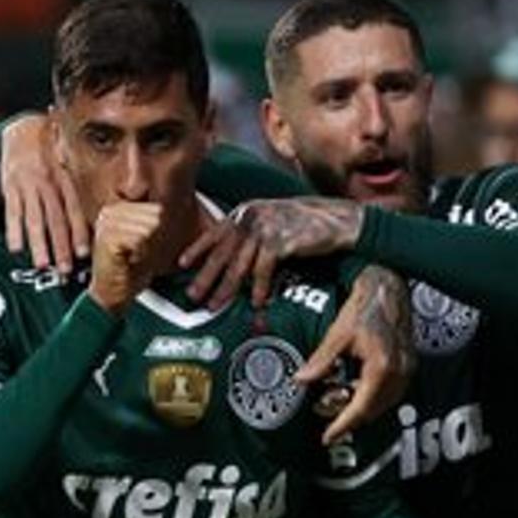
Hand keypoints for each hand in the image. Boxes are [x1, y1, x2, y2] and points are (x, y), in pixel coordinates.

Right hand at [1, 112, 89, 272]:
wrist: (22, 130)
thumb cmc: (52, 152)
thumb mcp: (71, 163)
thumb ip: (81, 188)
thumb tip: (106, 211)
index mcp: (67, 180)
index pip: (74, 211)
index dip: (79, 233)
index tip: (84, 254)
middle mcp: (49, 184)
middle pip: (55, 220)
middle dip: (61, 247)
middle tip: (65, 270)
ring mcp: (28, 186)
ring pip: (34, 220)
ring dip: (39, 244)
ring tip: (42, 265)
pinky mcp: (10, 187)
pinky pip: (12, 212)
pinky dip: (13, 231)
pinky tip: (16, 248)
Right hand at [88, 202, 163, 315]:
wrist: (113, 293)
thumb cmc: (131, 269)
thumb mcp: (147, 239)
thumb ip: (155, 221)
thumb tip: (169, 208)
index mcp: (117, 208)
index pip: (156, 208)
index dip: (158, 231)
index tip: (143, 246)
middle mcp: (110, 212)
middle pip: (154, 215)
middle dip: (154, 239)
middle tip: (138, 254)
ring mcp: (107, 224)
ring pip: (149, 227)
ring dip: (148, 248)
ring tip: (133, 257)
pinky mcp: (107, 239)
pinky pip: (140, 239)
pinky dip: (141, 254)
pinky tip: (129, 261)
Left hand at [179, 197, 363, 309]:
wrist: (336, 220)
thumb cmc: (303, 225)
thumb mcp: (271, 221)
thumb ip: (251, 233)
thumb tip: (231, 258)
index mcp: (246, 211)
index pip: (215, 232)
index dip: (197, 249)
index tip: (181, 264)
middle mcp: (251, 216)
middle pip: (222, 252)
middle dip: (205, 276)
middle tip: (192, 296)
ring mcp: (266, 227)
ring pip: (238, 264)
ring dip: (226, 288)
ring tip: (215, 305)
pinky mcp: (281, 241)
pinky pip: (263, 270)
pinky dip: (258, 288)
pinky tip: (255, 303)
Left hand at [295, 265, 414, 444]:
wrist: (388, 287)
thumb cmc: (365, 305)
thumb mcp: (337, 334)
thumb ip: (321, 361)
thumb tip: (301, 380)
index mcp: (381, 366)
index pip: (360, 408)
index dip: (342, 425)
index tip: (328, 436)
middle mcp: (399, 372)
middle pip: (373, 410)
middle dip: (348, 416)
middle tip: (324, 412)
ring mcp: (407, 369)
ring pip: (383, 404)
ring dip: (360, 406)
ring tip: (336, 395)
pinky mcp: (409, 364)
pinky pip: (390, 392)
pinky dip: (370, 395)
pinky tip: (353, 385)